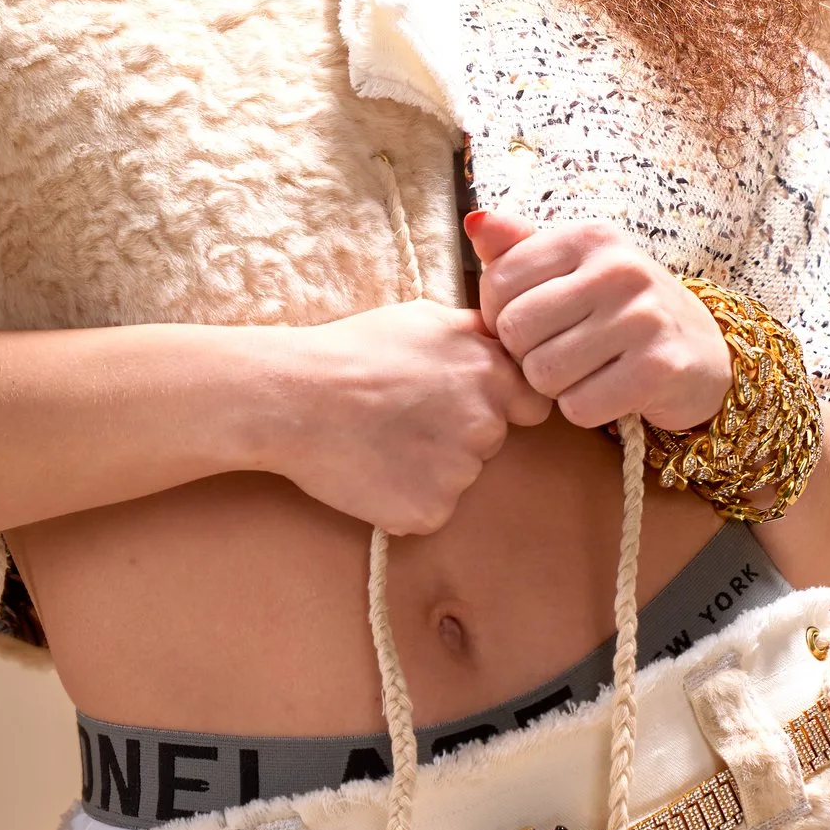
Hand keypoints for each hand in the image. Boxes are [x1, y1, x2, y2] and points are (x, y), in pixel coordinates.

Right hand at [251, 302, 553, 537]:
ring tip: (380, 439)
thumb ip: (476, 334)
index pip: (534, 405)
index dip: (504, 404)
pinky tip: (372, 471)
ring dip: (430, 467)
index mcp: (492, 374)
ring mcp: (460, 473)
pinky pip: (429, 510)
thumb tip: (506, 339)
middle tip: (404, 416)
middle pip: (491, 441)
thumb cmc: (352, 351)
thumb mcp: (423, 318)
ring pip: (458, 477)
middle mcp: (487, 425)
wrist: (295, 399)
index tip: (467, 403)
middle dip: (459, 433)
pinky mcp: (430, 512)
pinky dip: (405, 499)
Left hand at [466, 211, 730, 435]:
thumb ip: (519, 248)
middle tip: (560, 353)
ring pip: (544, 374)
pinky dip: (586, 410)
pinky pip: (580, 407)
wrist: (704, 351)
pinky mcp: (660, 367)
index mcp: (591, 237)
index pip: (499, 280)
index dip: (500, 316)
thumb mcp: (575, 268)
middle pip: (517, 330)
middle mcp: (619, 269)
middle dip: (527, 355)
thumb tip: (474, 221)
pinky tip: (610, 392)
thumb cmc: (622, 309)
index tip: (531, 324)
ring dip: (556, 387)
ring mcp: (644, 316)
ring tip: (586, 372)